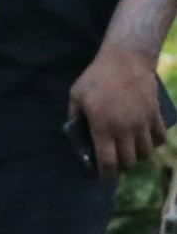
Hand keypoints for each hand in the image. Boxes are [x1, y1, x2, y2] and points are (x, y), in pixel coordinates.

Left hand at [68, 46, 166, 176]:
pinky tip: (146, 142)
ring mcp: (142, 122)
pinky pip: (160, 138)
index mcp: (103, 127)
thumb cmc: (97, 76)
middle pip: (128, 161)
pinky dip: (154, 144)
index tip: (102, 175)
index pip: (107, 162)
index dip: (105, 174)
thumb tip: (74, 134)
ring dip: (137, 157)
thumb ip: (73, 116)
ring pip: (144, 153)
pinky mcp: (155, 114)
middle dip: (120, 166)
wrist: (126, 58)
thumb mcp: (76, 95)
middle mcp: (124, 128)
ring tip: (130, 153)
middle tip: (115, 163)